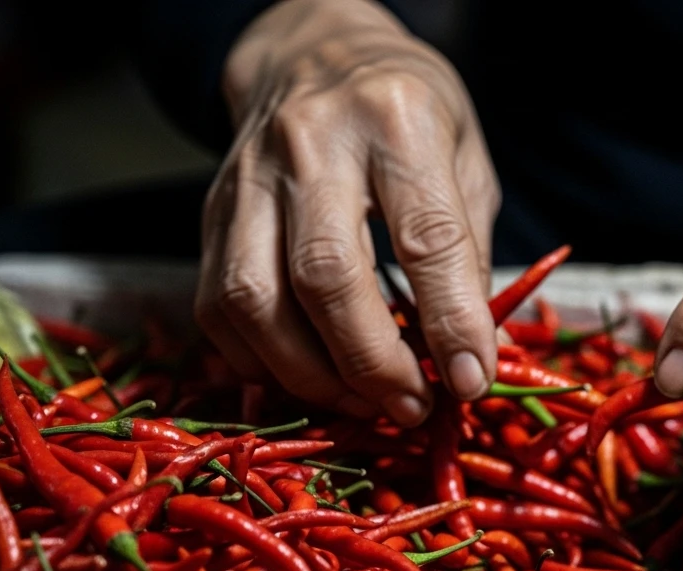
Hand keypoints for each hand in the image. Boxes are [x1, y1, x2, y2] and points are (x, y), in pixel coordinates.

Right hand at [197, 0, 499, 425]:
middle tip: (411, 407)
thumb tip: (466, 352)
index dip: (452, 323)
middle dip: (373, 362)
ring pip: (256, 299)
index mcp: (398, 123)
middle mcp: (314, 145)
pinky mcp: (210, 212)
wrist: (312, 52)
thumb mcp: (465, 157)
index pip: (426, 239)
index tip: (472, 382)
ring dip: (310, 374)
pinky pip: (217, 306)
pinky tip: (304, 379)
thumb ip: (467, 249)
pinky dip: (258, 362)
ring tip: (362, 403)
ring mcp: (249, 178)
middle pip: (327, 276)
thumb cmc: (407, 111)